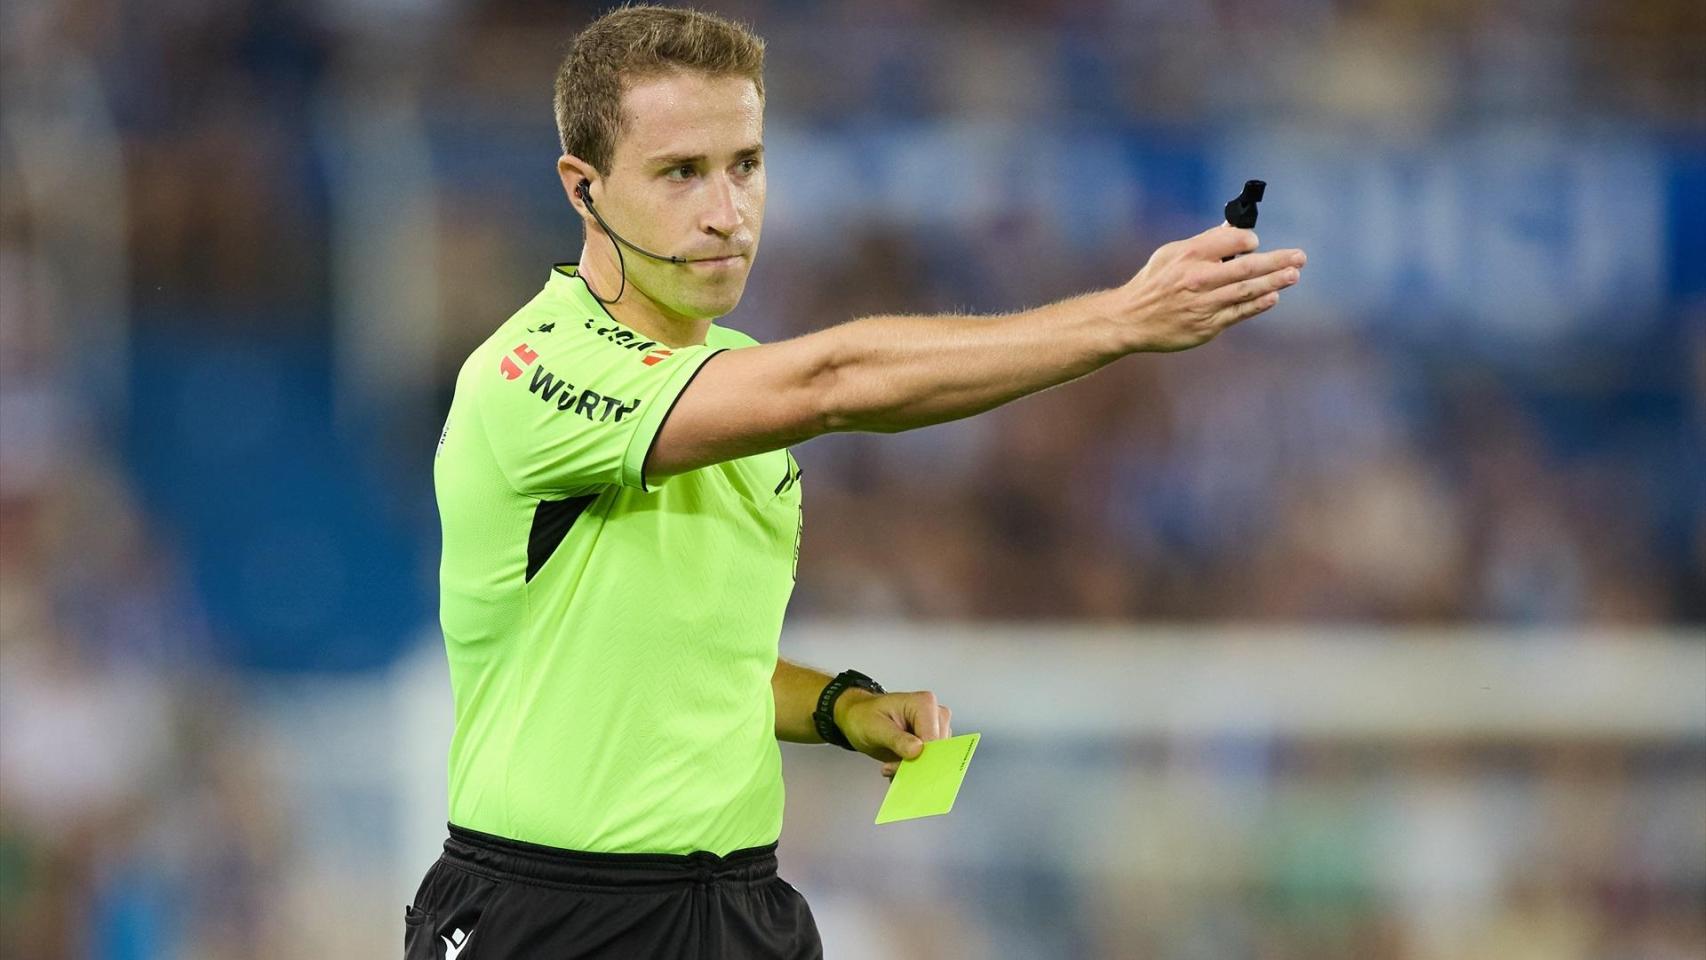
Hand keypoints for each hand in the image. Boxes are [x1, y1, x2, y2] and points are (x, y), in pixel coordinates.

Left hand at [833, 689, 952, 779]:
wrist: (859, 719)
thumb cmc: (865, 716)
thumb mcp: (875, 727)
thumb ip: (896, 739)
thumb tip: (917, 750)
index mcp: (924, 703)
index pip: (933, 739)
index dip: (919, 758)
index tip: (900, 768)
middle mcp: (935, 714)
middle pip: (937, 751)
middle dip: (915, 764)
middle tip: (890, 766)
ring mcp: (935, 729)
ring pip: (934, 760)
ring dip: (912, 768)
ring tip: (891, 762)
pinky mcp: (931, 742)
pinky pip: (928, 763)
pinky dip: (912, 768)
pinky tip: (896, 763)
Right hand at [1119, 224, 1305, 352]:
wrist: (1131, 319)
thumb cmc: (1154, 283)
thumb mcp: (1171, 253)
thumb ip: (1204, 242)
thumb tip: (1234, 229)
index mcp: (1190, 256)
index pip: (1232, 241)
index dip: (1249, 240)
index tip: (1255, 243)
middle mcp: (1198, 279)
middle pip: (1246, 267)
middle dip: (1277, 260)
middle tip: (1299, 257)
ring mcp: (1203, 304)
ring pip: (1246, 291)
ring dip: (1274, 282)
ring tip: (1293, 275)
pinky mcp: (1206, 326)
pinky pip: (1237, 314)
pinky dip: (1256, 305)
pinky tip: (1272, 298)